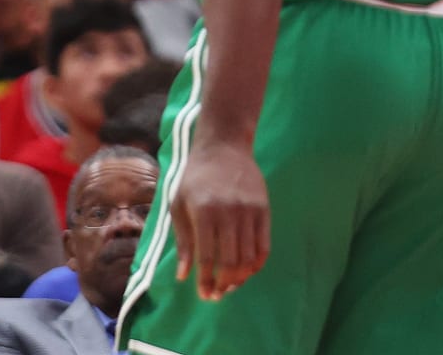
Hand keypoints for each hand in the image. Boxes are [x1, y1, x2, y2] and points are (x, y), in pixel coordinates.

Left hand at [170, 140, 268, 300]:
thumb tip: (183, 276)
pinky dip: (256, 265)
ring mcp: (249, 212)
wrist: (223, 148)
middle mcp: (228, 213)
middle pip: (231, 261)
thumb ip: (183, 240)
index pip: (206, 256)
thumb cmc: (194, 178)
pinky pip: (264, 246)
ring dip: (240, 278)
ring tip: (230, 286)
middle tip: (217, 295)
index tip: (204, 294)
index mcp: (203, 211)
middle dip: (223, 283)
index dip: (205, 279)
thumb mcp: (179, 204)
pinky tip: (247, 272)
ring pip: (249, 257)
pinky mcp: (264, 210)